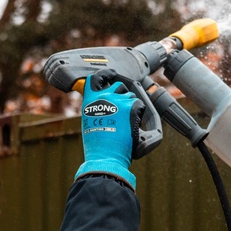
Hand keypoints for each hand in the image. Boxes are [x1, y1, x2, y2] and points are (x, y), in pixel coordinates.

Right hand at [75, 72, 142, 188]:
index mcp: (90, 99)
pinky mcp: (131, 107)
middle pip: (118, 86)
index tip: (111, 74)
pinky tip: (132, 126)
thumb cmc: (97, 145)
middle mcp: (104, 96)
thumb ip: (96, 108)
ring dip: (131, 106)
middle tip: (122, 111)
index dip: (105, 74)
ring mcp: (118, 100)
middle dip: (122, 95)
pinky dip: (138, 114)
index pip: (96, 78)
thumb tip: (103, 105)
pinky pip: (140, 105)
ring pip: (131, 96)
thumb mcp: (90, 122)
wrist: (106, 156)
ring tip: (125, 123)